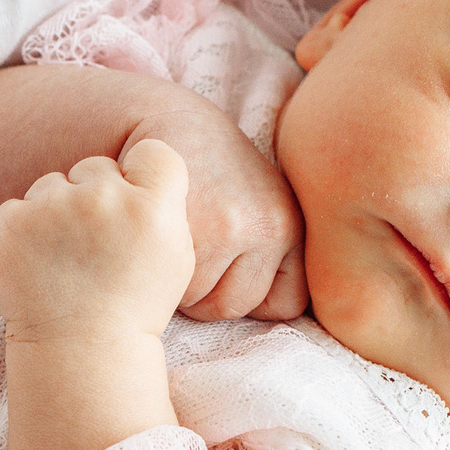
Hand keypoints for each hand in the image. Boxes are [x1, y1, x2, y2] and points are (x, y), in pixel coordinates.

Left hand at [0, 138, 195, 345]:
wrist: (80, 352)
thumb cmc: (132, 306)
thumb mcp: (173, 257)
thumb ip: (163, 207)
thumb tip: (140, 170)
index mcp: (153, 208)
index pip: (152, 152)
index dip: (141, 173)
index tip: (133, 201)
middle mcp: (104, 200)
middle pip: (96, 166)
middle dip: (94, 196)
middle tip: (94, 247)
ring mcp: (53, 209)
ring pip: (52, 185)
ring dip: (55, 212)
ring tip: (64, 261)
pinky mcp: (11, 223)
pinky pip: (17, 208)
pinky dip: (22, 233)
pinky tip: (37, 267)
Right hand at [122, 96, 306, 320]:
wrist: (163, 122)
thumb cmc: (206, 170)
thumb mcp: (256, 203)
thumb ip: (268, 255)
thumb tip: (277, 328)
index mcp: (293, 223)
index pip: (286, 304)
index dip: (246, 291)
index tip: (224, 261)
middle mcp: (272, 224)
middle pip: (235, 308)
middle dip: (205, 291)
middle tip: (191, 244)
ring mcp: (232, 227)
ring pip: (200, 304)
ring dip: (178, 284)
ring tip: (173, 237)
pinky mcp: (193, 229)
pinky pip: (173, 289)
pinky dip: (158, 274)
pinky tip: (155, 237)